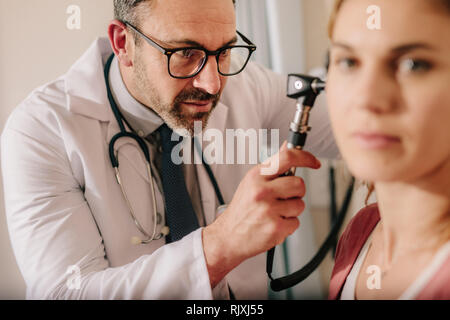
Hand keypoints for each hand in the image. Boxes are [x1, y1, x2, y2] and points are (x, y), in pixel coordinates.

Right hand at [202, 142, 320, 287]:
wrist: (228, 236)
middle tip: (282, 199)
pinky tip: (273, 225)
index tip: (314, 162)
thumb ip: (272, 166)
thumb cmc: (242, 210)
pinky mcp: (275, 227)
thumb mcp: (252, 182)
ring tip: (274, 214)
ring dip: (291, 211)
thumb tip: (287, 146)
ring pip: (300, 205)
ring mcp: (269, 209)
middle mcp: (262, 191)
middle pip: (299, 184)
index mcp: (257, 176)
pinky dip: (288, 226)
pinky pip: (296, 223)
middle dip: (296, 193)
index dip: (306, 158)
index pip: (287, 158)